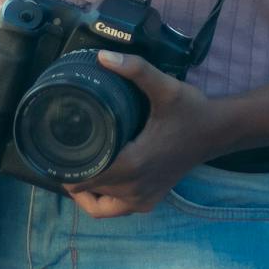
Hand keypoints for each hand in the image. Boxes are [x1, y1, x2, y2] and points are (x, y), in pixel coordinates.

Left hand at [60, 51, 232, 218]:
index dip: (64, 168)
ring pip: (99, 207)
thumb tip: (102, 57)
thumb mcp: (164, 87)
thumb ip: (135, 70)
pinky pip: (115, 211)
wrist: (217, 132)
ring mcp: (143, 199)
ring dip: (84, 191)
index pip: (85, 178)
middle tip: (59, 152)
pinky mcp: (150, 201)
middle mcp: (136, 188)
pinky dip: (102, 201)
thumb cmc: (190, 110)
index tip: (52, 152)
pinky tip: (97, 181)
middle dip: (71, 175)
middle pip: (88, 191)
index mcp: (134, 165)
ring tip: (74, 167)